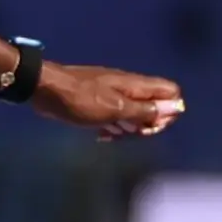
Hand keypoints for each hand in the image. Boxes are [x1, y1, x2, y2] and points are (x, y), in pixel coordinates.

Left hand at [32, 61, 187, 138]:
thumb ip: (146, 110)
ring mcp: (114, 95)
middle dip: (147, 125)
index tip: (151, 126)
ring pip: (136, 114)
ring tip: (111, 134)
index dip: (169, 112)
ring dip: (129, 129)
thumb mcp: (116, 109)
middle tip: (129, 132)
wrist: (45, 89)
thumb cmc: (80, 99)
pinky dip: (114, 128)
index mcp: (136, 86)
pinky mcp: (100, 103)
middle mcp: (129, 88)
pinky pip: (117, 117)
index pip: (171, 92)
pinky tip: (101, 135)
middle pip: (156, 107)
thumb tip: (176, 108)